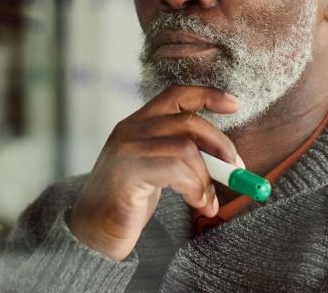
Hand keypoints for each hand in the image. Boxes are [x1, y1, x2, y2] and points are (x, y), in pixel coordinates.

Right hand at [68, 86, 241, 260]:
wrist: (92, 233)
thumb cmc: (127, 204)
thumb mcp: (156, 171)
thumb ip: (182, 158)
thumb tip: (227, 161)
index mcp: (137, 124)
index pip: (176, 95)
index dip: (207, 95)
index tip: (235, 105)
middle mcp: (130, 129)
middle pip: (188, 121)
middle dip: (220, 145)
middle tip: (235, 171)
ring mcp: (127, 149)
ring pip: (186, 147)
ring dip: (207, 177)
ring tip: (208, 201)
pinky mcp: (128, 172)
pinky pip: (176, 170)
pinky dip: (196, 188)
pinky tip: (197, 204)